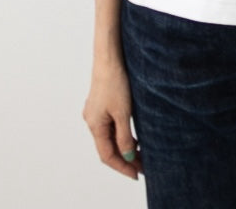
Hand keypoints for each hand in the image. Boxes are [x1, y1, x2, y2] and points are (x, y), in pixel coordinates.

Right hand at [83, 61, 139, 179]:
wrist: (109, 58)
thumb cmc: (115, 83)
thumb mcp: (123, 113)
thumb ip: (124, 138)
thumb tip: (127, 157)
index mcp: (94, 125)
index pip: (107, 155)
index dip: (122, 167)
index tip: (136, 175)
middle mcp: (92, 121)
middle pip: (108, 148)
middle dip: (125, 159)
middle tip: (143, 168)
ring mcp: (95, 113)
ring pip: (110, 138)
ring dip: (124, 148)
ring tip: (142, 156)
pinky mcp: (101, 105)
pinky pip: (110, 128)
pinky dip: (122, 136)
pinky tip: (134, 138)